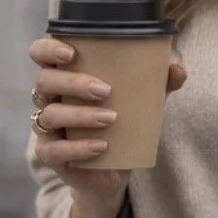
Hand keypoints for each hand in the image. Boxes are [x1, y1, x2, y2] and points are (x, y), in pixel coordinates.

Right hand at [28, 34, 185, 217]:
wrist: (116, 169)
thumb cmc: (122, 122)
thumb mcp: (142, 100)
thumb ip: (158, 82)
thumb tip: (177, 69)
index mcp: (66, 75)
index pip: (41, 54)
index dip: (48, 49)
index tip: (70, 53)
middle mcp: (50, 98)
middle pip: (45, 81)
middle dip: (73, 83)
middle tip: (105, 90)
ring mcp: (48, 127)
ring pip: (50, 115)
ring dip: (80, 115)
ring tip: (110, 118)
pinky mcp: (50, 154)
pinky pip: (53, 150)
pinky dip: (77, 148)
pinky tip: (101, 146)